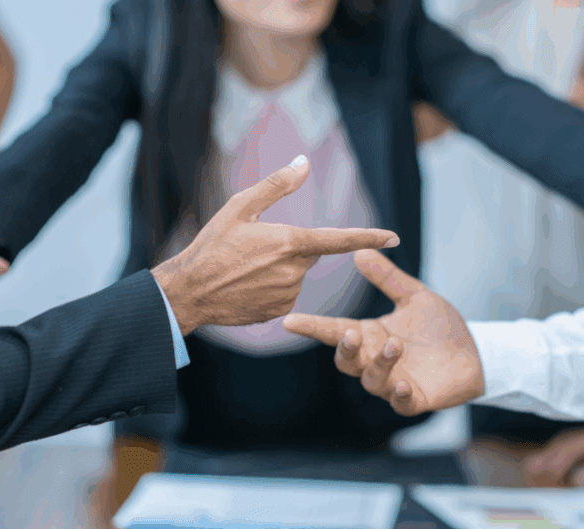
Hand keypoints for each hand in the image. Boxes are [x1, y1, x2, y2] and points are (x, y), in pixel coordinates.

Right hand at [152, 156, 399, 334]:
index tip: (394, 237)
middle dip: (291, 247)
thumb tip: (303, 162)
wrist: (189, 292)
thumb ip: (277, 184)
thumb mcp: (239, 206)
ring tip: (246, 268)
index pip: (339, 240)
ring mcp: (289, 294)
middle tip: (255, 248)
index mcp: (290, 242)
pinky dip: (273, 286)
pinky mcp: (280, 311)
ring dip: (281, 268)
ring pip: (298, 273)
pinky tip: (248, 285)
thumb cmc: (212, 245)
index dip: (368, 237)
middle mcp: (295, 270)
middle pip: (309, 253)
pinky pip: (287, 293)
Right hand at [283, 249, 482, 415]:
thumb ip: (388, 278)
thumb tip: (360, 251)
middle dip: (345, 349)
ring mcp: (392, 381)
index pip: (334, 331)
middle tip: (352, 334)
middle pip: (346, 361)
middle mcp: (375, 359)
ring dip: (380, 364)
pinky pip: (399, 403)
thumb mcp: (414, 296)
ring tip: (396, 345)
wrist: (473, 352)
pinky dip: (398, 395)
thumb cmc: (439, 326)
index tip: (290, 320)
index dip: (312, 327)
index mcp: (371, 335)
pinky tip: (403, 383)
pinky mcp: (413, 398)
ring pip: (372, 380)